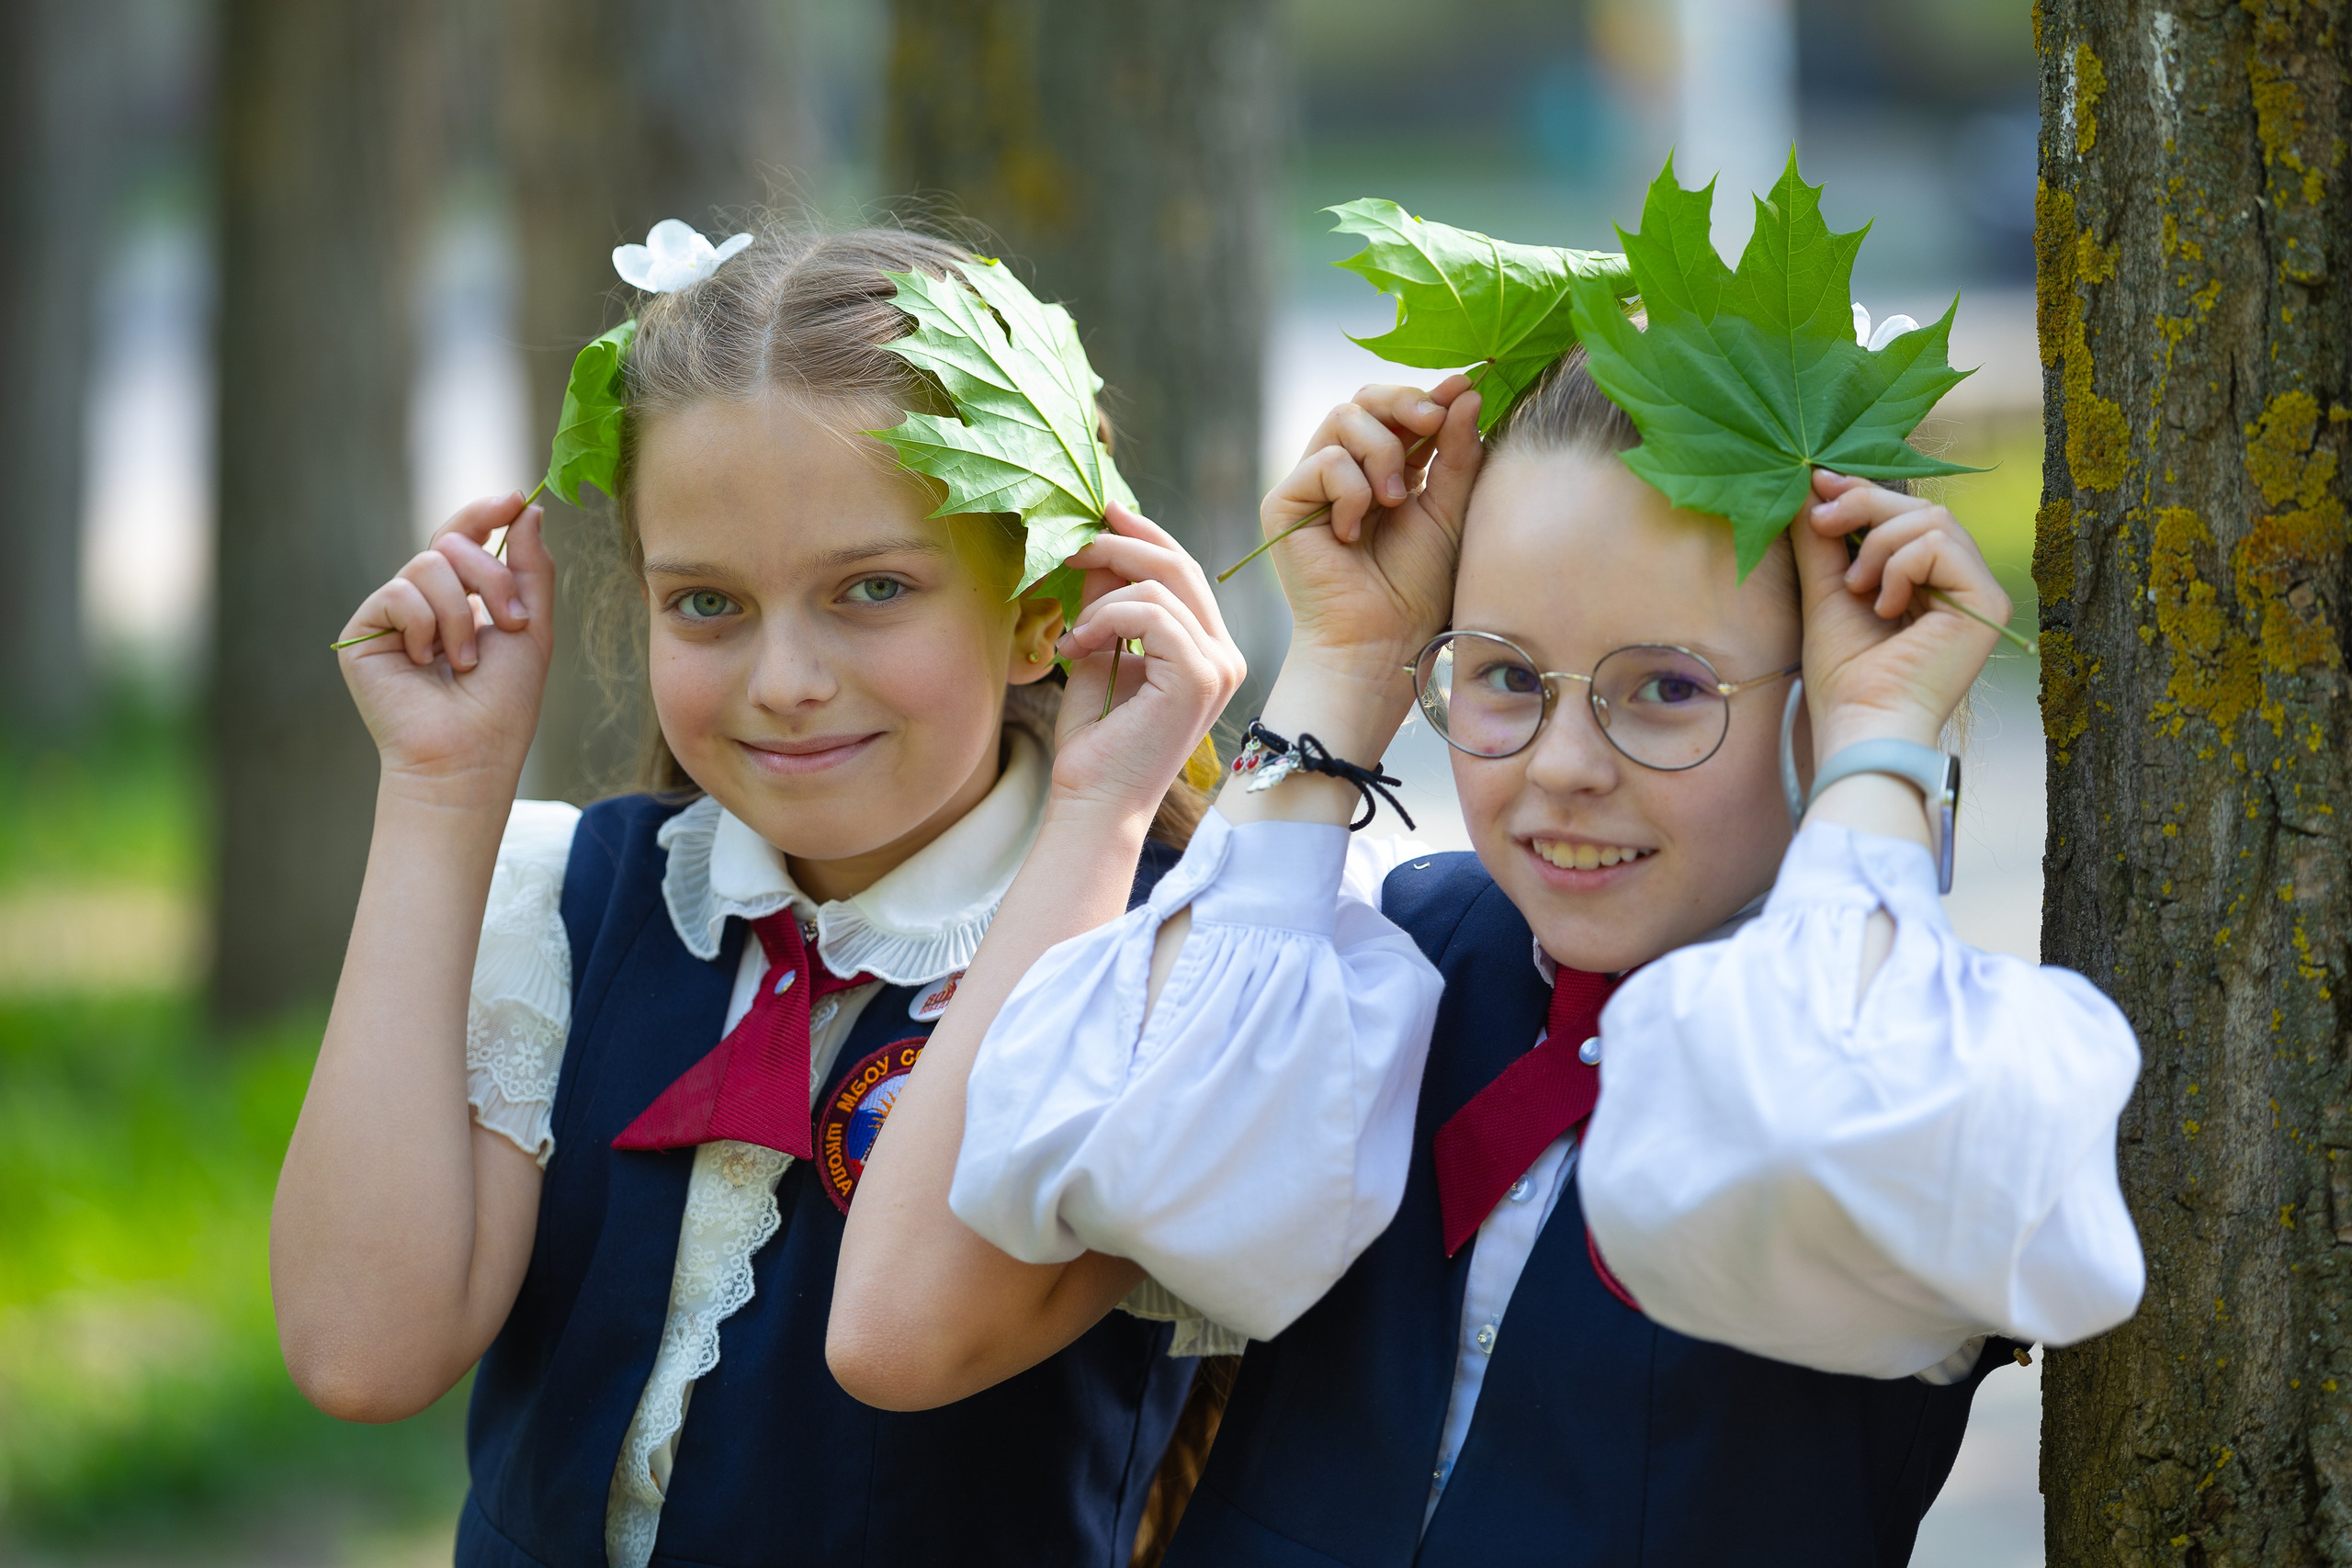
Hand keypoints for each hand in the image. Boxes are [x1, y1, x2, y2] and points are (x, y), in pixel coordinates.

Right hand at [337, 492, 555, 800]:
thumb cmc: (503, 704)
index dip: (485, 514)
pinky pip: (398, 593)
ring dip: (461, 614)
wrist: (469, 753)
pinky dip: (426, 626)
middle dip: (490, 576)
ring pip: (427, 565)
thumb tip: (528, 508)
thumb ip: (531, 568)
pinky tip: (425, 663)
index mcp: (461, 600)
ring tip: (464, 661)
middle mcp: (423, 603)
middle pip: (451, 544)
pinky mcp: (363, 632)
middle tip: (510, 620)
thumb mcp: (531, 628)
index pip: (465, 539)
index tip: (513, 498)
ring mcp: (392, 616)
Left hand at [1052, 503, 1246, 824]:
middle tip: (1072, 541)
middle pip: (1181, 566)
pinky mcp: (1199, 676)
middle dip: (1122, 544)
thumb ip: (1107, 604)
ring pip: (1162, 586)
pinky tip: (1079, 647)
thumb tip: (1099, 548)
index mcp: (1208, 651)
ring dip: (1103, 599)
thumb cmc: (1096, 741)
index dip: (1145, 535)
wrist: (1095, 801)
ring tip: (1072, 635)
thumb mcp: (1099, 653)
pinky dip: (1107, 620)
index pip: (1185, 573)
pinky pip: (1152, 613)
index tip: (1103, 511)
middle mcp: (1224, 656)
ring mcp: (1218, 666)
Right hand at [1259, 375, 1482, 682]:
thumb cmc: (1417, 589)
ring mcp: (1312, 485)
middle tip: (1432, 422)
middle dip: (1403, 401)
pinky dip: (1351, 491)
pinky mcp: (1284, 503)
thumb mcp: (1449, 511)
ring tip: (1394, 500)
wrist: (1382, 641)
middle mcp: (1345, 471)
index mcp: (1386, 470)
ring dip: (1381, 451)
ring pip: (1344, 418)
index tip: (1464, 387)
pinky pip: (1325, 461)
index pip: (1399, 411)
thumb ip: (1457, 453)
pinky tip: (1353, 533)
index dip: (1428, 395)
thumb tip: (1464, 390)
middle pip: (1365, 399)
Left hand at [1794, 471, 2006, 756]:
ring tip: (1857, 589)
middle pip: (1922, 507)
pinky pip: (1940, 545)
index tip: (1819, 483)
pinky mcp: (1986, 601)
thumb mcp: (1826, 590)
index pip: (1905, 514)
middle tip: (1823, 524)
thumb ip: (1824, 540)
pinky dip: (1901, 566)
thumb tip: (1813, 484)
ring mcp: (1978, 591)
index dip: (1865, 491)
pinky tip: (1885, 607)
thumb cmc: (1844, 674)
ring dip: (1880, 545)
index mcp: (1927, 579)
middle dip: (1865, 506)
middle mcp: (1959, 582)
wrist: (1860, 720)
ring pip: (1932, 519)